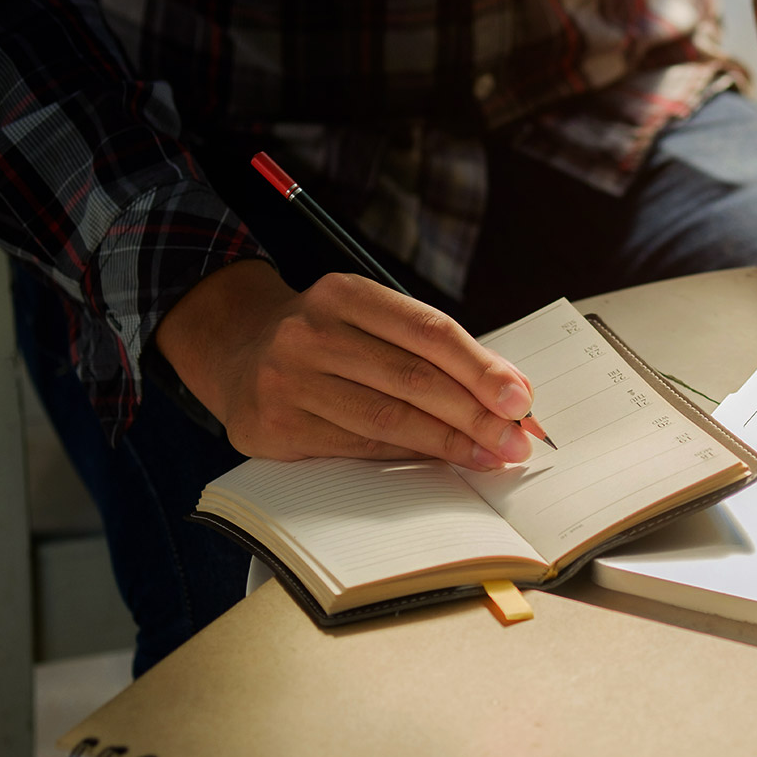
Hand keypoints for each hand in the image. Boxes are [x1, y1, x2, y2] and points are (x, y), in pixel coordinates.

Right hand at [155, 260, 535, 467]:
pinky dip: (409, 456)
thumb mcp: (371, 319)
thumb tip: (512, 392)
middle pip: (413, 379)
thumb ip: (436, 349)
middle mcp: (310, 332)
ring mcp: (286, 381)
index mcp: (344, 294)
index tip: (520, 399)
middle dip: (475, 414)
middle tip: (518, 439)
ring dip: (450, 443)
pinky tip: (443, 463)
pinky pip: (359, 447)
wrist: (236, 351)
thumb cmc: (328, 339)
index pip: (429, 331)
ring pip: (388, 420)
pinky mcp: (274, 428)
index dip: (481, 368)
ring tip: (492, 457)